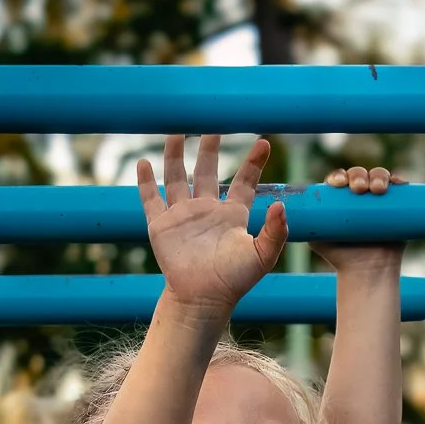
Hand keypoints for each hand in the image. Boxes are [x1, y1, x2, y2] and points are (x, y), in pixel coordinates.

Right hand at [136, 135, 287, 313]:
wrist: (202, 298)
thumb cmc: (234, 280)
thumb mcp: (262, 256)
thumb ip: (275, 231)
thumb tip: (280, 205)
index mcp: (232, 215)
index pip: (244, 182)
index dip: (253, 162)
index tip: (263, 142)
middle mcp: (207, 210)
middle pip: (207, 171)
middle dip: (209, 148)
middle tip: (212, 125)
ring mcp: (182, 216)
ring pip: (177, 177)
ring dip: (176, 156)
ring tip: (177, 133)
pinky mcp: (161, 225)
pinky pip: (151, 198)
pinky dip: (146, 181)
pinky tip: (144, 163)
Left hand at [311, 164, 405, 273]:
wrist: (366, 272)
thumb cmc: (340, 257)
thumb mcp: (316, 239)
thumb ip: (303, 226)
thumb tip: (282, 212)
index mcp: (340, 198)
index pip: (339, 179)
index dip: (338, 176)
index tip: (337, 184)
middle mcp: (360, 195)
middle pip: (359, 174)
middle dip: (359, 175)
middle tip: (358, 189)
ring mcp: (379, 199)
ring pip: (379, 177)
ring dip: (378, 176)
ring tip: (377, 189)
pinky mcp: (398, 206)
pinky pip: (399, 189)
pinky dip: (399, 181)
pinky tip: (398, 183)